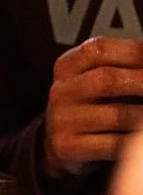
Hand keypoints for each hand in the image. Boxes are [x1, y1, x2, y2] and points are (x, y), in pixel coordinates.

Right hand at [44, 37, 142, 176]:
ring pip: (117, 115)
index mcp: (67, 66)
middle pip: (106, 79)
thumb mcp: (94, 77)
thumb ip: (121, 65)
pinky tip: (139, 136)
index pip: (99, 49)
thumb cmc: (89, 105)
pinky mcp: (68, 146)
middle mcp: (61, 91)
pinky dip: (135, 140)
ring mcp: (62, 120)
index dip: (134, 51)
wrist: (59, 142)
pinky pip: (114, 144)